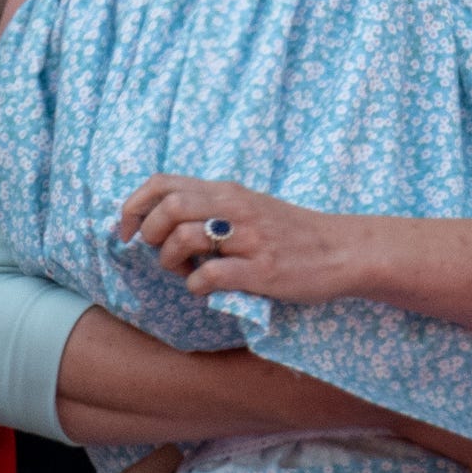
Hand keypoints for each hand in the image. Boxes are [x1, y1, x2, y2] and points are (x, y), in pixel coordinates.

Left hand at [120, 173, 356, 302]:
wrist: (344, 250)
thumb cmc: (292, 232)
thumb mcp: (251, 205)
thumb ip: (213, 207)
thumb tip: (163, 219)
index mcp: (228, 191)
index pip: (163, 183)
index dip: (133, 206)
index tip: (127, 231)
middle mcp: (236, 209)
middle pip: (168, 207)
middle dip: (149, 234)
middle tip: (157, 252)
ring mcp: (250, 239)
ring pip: (185, 239)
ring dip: (171, 261)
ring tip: (184, 272)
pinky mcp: (263, 271)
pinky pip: (211, 277)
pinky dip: (197, 287)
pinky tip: (207, 289)